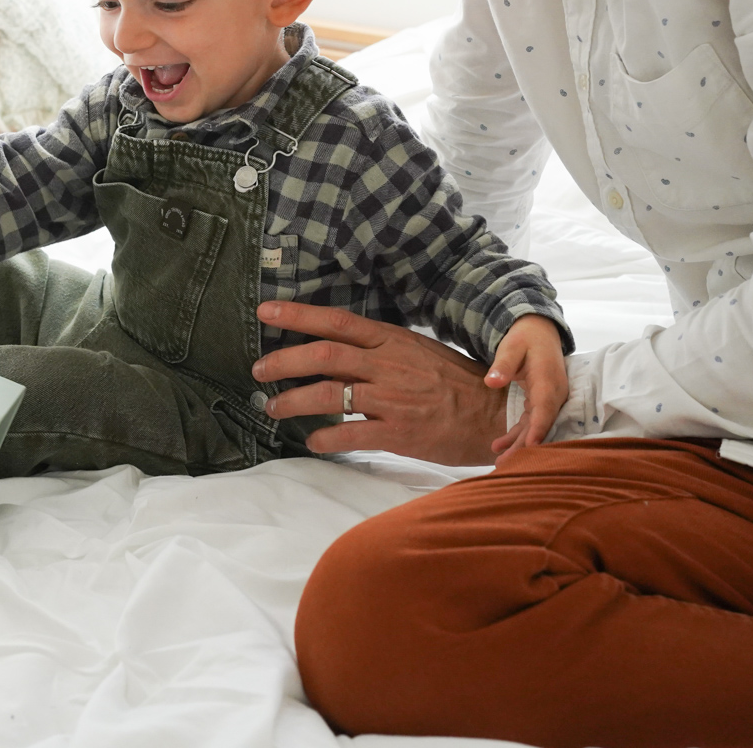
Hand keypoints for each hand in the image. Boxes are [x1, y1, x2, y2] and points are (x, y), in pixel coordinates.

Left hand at [250, 304, 494, 464]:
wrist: (495, 413)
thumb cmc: (456, 384)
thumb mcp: (417, 353)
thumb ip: (379, 353)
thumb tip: (340, 355)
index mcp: (392, 341)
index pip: (337, 321)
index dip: (297, 315)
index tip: (266, 311)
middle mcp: (388, 365)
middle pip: (323, 355)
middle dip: (283, 360)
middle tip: (257, 369)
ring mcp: (392, 398)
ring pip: (329, 394)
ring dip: (293, 401)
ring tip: (274, 408)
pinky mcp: (399, 432)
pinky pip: (351, 434)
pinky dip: (325, 437)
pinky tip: (312, 441)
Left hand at [482, 314, 570, 464]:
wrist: (539, 331)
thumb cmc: (524, 338)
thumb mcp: (511, 346)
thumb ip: (502, 364)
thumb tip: (491, 381)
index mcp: (548, 380)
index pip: (545, 409)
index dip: (538, 429)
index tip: (530, 448)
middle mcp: (554, 393)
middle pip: (541, 424)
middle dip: (525, 446)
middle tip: (505, 465)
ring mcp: (550, 399)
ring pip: (536, 427)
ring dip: (519, 445)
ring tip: (499, 463)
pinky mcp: (542, 402)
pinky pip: (532, 422)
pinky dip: (518, 435)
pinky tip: (499, 446)